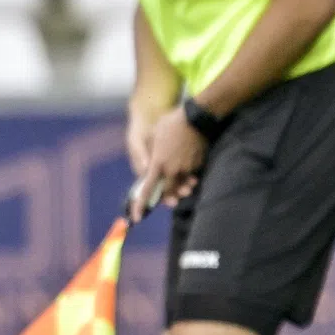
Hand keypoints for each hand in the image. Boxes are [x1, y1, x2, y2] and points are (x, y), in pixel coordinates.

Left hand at [131, 106, 205, 220]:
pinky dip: (187, 179)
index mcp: (158, 164)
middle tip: (166, 200)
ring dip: (178, 189)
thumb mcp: (153, 136)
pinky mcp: (198, 166)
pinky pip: (190, 177)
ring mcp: (186, 169)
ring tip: (181, 190)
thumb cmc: (170, 124)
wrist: (196, 117)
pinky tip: (189, 176)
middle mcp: (172, 170)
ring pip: (180, 186)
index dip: (141, 204)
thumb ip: (149, 155)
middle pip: (167, 192)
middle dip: (165, 198)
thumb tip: (146, 169)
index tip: (136, 217)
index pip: (148, 189)